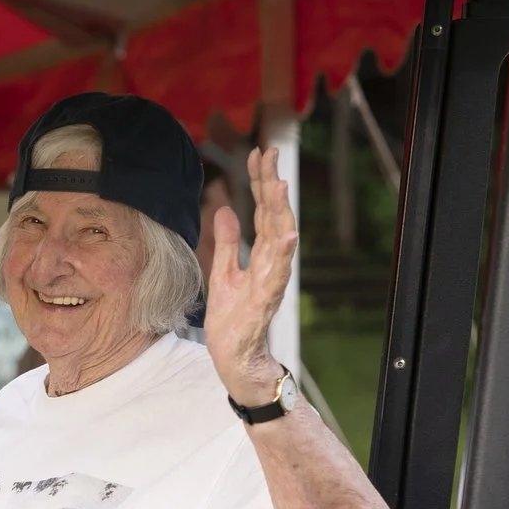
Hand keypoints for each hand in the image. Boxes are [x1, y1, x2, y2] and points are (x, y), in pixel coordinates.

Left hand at [205, 146, 298, 409]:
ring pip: (280, 237)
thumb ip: (226, 241)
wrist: (233, 355)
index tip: (258, 154)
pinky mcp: (266, 298)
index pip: (263, 209)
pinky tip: (287, 234)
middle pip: (274, 214)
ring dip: (281, 210)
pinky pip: (277, 273)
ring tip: (279, 183)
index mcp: (260, 252)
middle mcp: (270, 260)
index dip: (261, 181)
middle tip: (269, 153)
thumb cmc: (232, 317)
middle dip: (271, 184)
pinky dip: (283, 253)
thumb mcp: (221, 270)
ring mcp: (271, 278)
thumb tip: (225, 208)